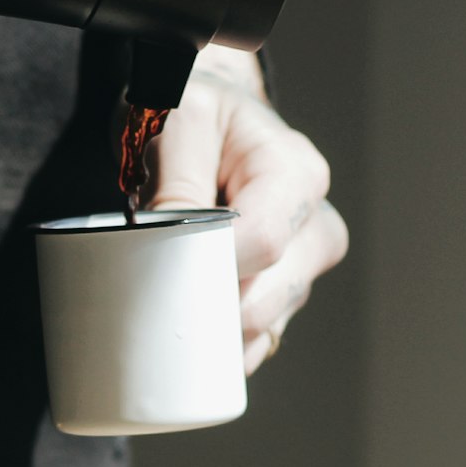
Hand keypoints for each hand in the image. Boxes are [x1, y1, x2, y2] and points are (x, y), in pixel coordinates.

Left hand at [136, 44, 347, 374]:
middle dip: (208, 307)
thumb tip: (174, 243)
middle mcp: (312, 224)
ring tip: (167, 304)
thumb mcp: (175, 120)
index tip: (164, 266)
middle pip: (269, 296)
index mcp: (295, 173)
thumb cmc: (188, 114)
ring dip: (211, 329)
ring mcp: (300, 267)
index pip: (264, 241)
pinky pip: (256, 344)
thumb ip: (177, 179)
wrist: (199, 124)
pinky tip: (189, 347)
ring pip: (263, 327)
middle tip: (152, 295)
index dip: (213, 265)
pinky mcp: (278, 297)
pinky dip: (220, 352)